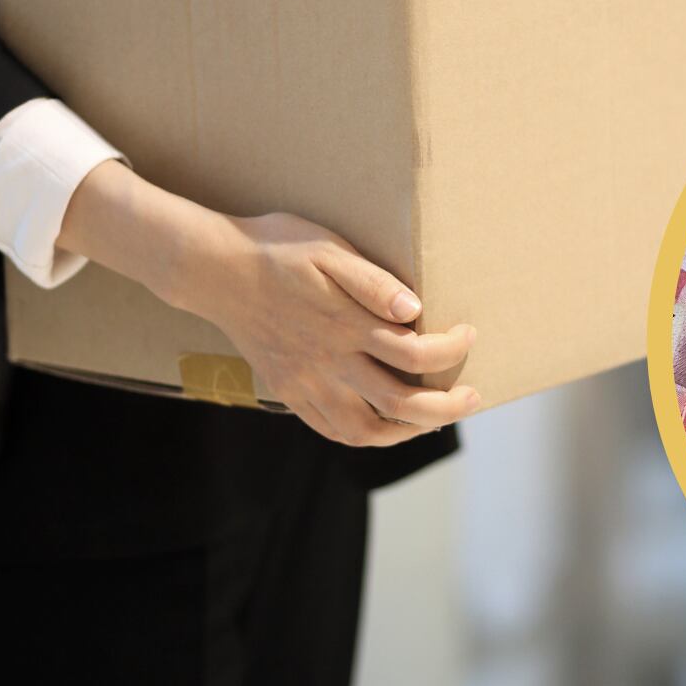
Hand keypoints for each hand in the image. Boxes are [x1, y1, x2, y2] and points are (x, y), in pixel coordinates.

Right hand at [168, 210, 479, 446]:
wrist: (213, 270)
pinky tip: (382, 427)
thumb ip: (372, 282)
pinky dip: (364, 437)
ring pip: (365, 430)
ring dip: (408, 432)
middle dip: (446, 407)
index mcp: (346, 324)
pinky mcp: (287, 391)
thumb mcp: (328, 249)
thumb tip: (416, 309)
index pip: (415, 353)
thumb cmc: (276, 248)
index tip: (467, 335)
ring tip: (433, 420)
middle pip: (400, 405)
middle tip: (472, 397)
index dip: (451, 350)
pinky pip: (330, 430)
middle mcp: (328, 362)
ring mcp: (306, 383)